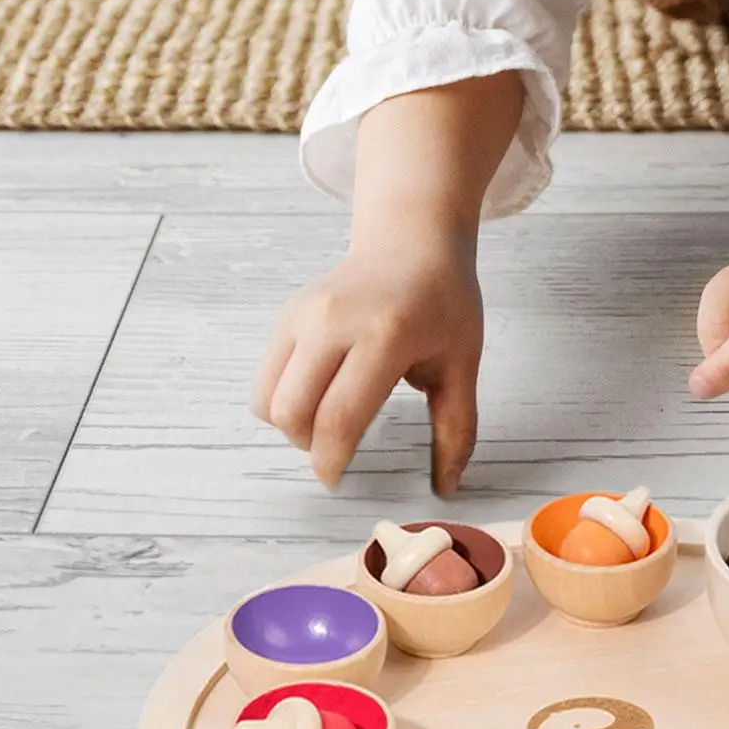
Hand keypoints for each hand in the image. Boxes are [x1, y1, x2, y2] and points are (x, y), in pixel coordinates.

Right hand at [253, 229, 482, 492]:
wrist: (411, 243)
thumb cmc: (443, 304)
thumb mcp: (462, 365)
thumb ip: (456, 428)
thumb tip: (447, 485)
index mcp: (383, 336)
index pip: (339, 416)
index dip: (331, 460)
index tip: (337, 481)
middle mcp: (333, 322)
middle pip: (292, 412)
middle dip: (308, 447)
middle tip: (336, 452)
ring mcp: (303, 315)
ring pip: (268, 399)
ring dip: (291, 426)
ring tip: (326, 423)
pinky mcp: (286, 316)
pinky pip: (265, 378)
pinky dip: (282, 402)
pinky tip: (317, 397)